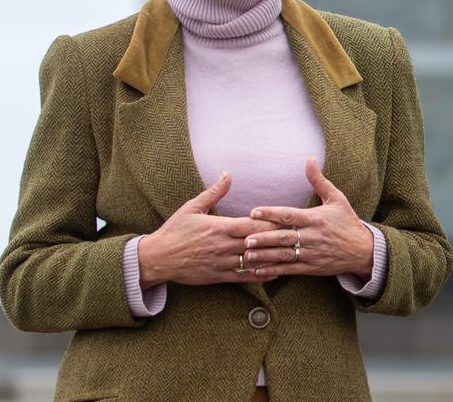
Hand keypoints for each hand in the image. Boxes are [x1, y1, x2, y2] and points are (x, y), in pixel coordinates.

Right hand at [136, 172, 281, 286]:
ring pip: (251, 262)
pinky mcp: (217, 276)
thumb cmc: (175, 230)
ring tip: (291, 256)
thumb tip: (228, 174)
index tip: (285, 219)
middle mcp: (222, 246)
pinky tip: (274, 272)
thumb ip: (214, 192)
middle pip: (255, 243)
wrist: (157, 258)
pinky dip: (259, 275)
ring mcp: (220, 262)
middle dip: (275, 240)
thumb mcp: (192, 207)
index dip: (268, 223)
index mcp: (218, 227)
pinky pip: (242, 277)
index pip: (249, 225)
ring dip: (271, 259)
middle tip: (295, 237)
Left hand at [244, 159, 374, 278]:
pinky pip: (290, 269)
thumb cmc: (347, 221)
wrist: (364, 250)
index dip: (271, 213)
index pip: (290, 215)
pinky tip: (259, 271)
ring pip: (285, 255)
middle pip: (284, 237)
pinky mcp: (312, 267)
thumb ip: (319, 181)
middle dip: (264, 238)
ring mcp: (312, 253)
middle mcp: (313, 236)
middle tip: (245, 239)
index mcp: (316, 218)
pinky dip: (274, 270)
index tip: (254, 212)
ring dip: (265, 255)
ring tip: (247, 255)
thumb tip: (309, 159)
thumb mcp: (337, 198)